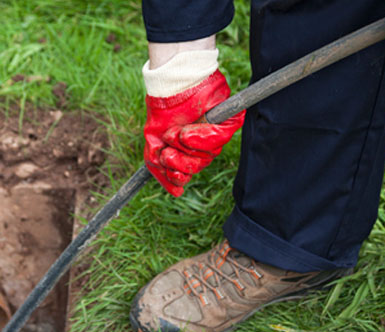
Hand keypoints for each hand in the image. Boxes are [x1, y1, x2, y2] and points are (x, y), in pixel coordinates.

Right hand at [144, 70, 244, 196]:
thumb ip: (160, 168)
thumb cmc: (163, 112)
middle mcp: (206, 144)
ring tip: (174, 134)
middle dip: (180, 162)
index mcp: (191, 151)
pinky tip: (186, 133)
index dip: (178, 176)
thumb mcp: (154, 144)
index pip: (188, 173)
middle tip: (167, 151)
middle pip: (198, 166)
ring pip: (207, 155)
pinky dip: (200, 138)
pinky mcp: (230, 121)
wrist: (170, 84)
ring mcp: (219, 133)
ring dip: (185, 147)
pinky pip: (219, 139)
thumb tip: (177, 193)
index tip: (169, 170)